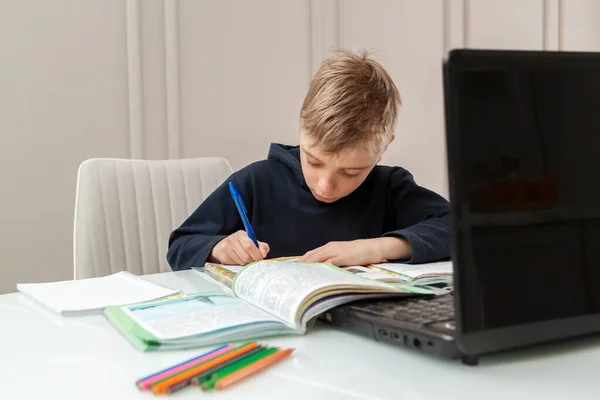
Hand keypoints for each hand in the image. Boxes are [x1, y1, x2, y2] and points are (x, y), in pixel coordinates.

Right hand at [210, 230, 269, 264]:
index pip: (249, 246)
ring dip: (247, 263)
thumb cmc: (242, 244)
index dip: (256, 254)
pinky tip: (239, 260)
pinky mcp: (223, 257)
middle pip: (246, 256)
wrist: (224, 246)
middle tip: (254, 260)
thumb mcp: (252, 241)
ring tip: (246, 259)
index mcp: (240, 235)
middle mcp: (231, 240)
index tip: (260, 257)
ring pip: (241, 262)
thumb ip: (262, 246)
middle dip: (253, 260)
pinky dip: (240, 265)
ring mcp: (225, 249)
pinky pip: (235, 265)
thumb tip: (263, 254)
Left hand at [297, 237, 411, 265]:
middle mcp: (330, 248)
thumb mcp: (343, 255)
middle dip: (300, 265)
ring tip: (297, 274)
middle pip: (311, 256)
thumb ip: (332, 260)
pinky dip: (321, 268)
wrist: (375, 247)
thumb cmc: (359, 252)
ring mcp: (336, 251)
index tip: (291, 269)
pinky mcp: (343, 257)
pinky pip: (330, 263)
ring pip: (317, 258)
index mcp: (329, 247)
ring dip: (307, 266)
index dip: (300, 262)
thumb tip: (322, 269)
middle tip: (289, 273)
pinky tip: (315, 274)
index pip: (310, 254)